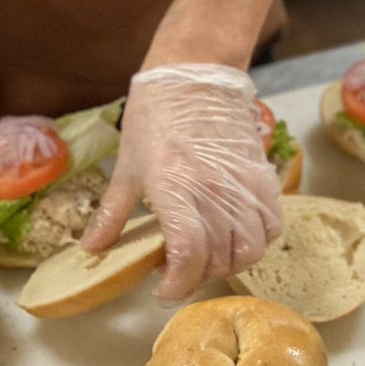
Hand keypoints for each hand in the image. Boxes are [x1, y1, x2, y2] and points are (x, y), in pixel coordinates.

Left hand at [81, 64, 281, 300]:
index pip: (188, 257)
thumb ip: (112, 215)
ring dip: (230, 263)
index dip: (177, 285)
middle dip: (197, 276)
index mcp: (175, 190)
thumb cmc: (155, 118)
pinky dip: (258, 240)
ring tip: (210, 257)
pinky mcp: (262, 176)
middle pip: (219, 259)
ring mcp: (243, 185)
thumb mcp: (127, 168)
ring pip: (251, 248)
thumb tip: (92, 249)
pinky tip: (237, 237)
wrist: (194, 76)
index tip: (164, 289)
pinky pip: (271, 225)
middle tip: (180, 270)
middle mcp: (214, 192)